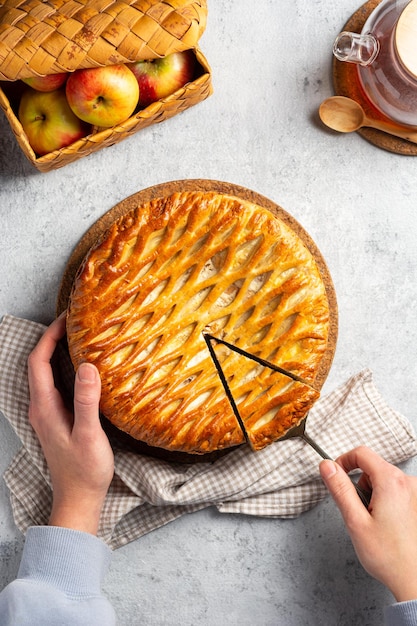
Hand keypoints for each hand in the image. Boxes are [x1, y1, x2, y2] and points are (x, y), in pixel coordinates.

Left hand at [27, 314, 113, 534]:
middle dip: (53, 338)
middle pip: (39, 363)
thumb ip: (87, 401)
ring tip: (80, 337)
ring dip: (58, 352)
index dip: (50, 336)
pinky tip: (84, 367)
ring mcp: (48, 413)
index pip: (38, 361)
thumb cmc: (84, 471)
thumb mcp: (89, 435)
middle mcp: (41, 407)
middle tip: (76, 322)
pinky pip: (56, 384)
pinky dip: (65, 368)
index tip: (68, 319)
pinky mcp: (57, 419)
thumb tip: (88, 366)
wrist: (78, 500)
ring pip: (46, 373)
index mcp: (45, 407)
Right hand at [320, 446, 416, 601]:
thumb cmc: (388, 556)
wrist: (414, 579)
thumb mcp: (355, 521)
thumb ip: (340, 489)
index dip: (344, 461)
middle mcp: (408, 482)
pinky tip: (387, 524)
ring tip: (374, 521)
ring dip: (373, 494)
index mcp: (391, 482)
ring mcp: (416, 493)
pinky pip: (396, 491)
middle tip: (358, 511)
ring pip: (384, 480)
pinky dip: (386, 501)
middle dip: (360, 484)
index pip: (362, 453)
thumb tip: (326, 466)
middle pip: (373, 467)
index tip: (335, 475)